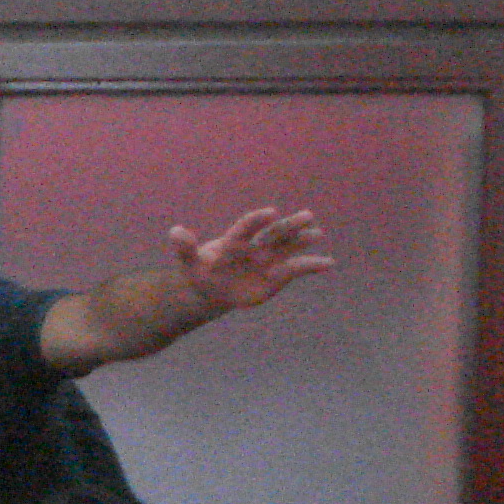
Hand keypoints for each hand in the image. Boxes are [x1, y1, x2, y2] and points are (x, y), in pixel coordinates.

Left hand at [171, 207, 332, 314]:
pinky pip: (298, 268)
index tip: (270, 213)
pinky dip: (313, 265)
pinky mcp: (279, 274)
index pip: (247, 227)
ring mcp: (270, 258)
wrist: (214, 290)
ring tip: (317, 233)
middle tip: (308, 215)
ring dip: (303, 240)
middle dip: (289, 225)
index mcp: (235, 241)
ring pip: (289, 246)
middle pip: (274, 233)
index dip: (258, 220)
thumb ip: (185, 248)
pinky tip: (329, 263)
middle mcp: (256, 246)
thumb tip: (174, 232)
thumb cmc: (201, 272)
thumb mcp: (189, 263)